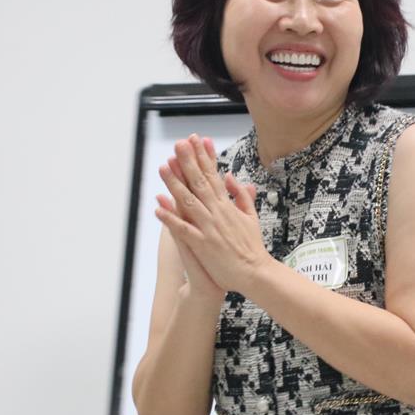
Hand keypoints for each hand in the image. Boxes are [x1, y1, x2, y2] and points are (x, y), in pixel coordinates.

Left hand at [154, 134, 266, 294]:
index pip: (213, 176)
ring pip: (189, 202)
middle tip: (178, 144)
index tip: (196, 141)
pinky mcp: (203, 245)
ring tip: (164, 168)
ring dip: (175, 184)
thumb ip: (241, 195)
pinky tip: (158, 207)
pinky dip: (170, 218)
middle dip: (188, 162)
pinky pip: (183, 230)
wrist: (255, 273)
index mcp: (228, 205)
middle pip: (200, 183)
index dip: (203, 157)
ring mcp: (210, 228)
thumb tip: (230, 177)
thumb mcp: (251, 216)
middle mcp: (218, 213)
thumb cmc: (252, 247)